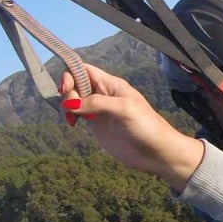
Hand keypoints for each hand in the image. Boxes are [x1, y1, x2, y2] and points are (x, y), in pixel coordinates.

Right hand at [58, 64, 204, 193]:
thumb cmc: (146, 126)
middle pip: (75, 83)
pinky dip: (69, 116)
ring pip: (73, 99)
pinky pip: (77, 113)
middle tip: (73, 108)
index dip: (71, 74)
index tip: (66, 89)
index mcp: (111, 84)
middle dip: (67, 93)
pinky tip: (73, 124)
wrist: (156, 152)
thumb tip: (69, 103)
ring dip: (66, 105)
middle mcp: (103, 94)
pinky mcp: (97, 125)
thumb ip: (96, 103)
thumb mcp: (123, 109)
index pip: (84, 69)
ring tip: (72, 118)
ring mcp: (99, 109)